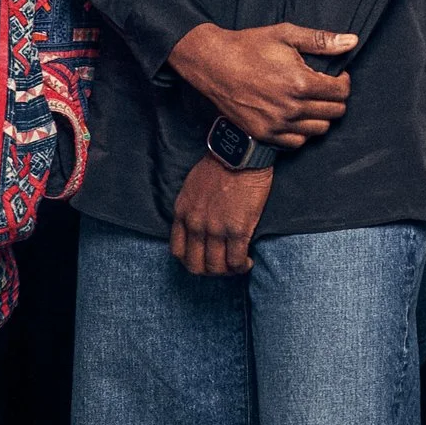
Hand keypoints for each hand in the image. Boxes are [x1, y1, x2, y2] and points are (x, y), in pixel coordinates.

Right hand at [167, 22, 354, 148]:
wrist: (212, 64)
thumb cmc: (249, 46)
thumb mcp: (286, 35)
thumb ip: (322, 41)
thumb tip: (352, 42)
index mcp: (300, 83)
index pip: (342, 92)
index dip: (343, 81)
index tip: (335, 75)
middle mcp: (291, 108)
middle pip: (334, 112)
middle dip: (335, 98)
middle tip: (323, 86)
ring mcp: (276, 124)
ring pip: (319, 129)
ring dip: (321, 115)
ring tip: (310, 100)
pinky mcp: (263, 134)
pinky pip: (297, 141)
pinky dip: (302, 130)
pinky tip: (295, 114)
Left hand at [171, 156, 272, 275]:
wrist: (240, 153)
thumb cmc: (220, 164)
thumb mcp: (192, 186)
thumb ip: (191, 208)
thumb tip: (199, 222)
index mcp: (182, 214)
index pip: (178, 252)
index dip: (191, 261)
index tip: (204, 259)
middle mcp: (195, 226)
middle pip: (195, 265)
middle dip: (209, 271)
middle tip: (222, 266)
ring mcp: (215, 230)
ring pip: (216, 267)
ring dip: (227, 271)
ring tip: (237, 265)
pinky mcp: (237, 230)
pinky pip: (236, 260)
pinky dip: (241, 266)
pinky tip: (247, 261)